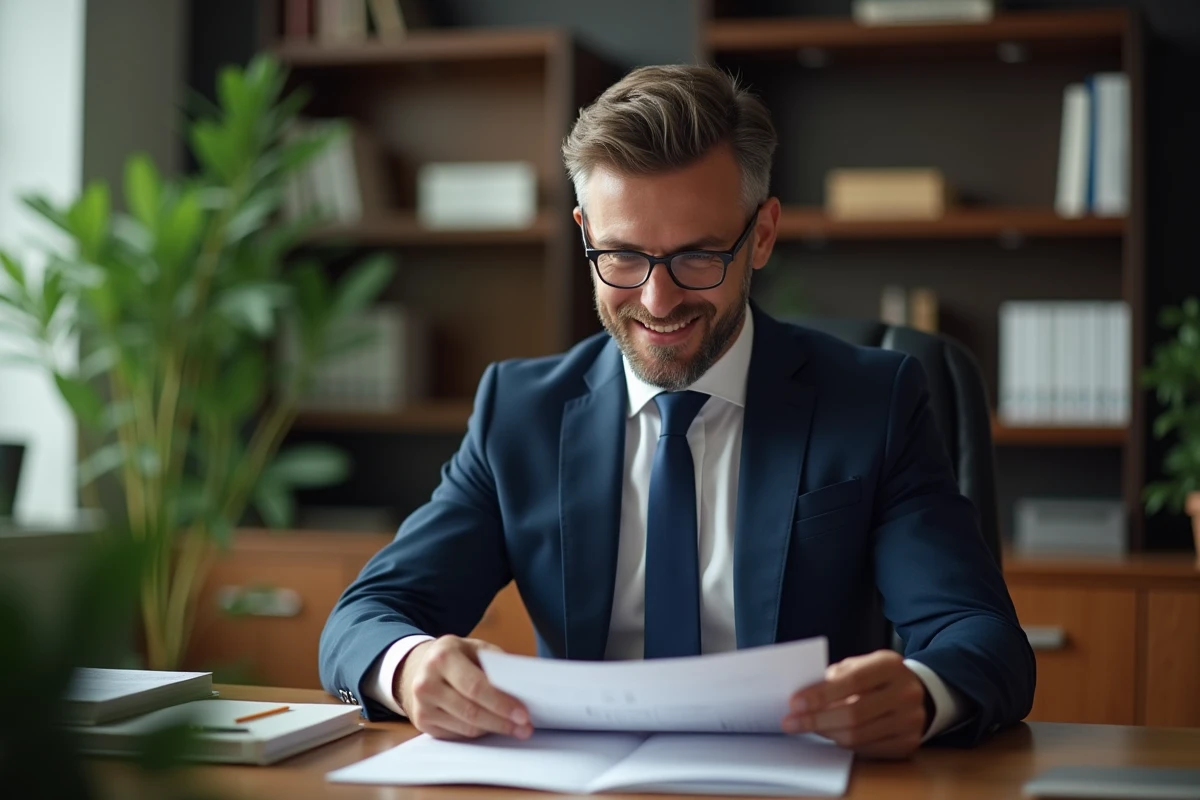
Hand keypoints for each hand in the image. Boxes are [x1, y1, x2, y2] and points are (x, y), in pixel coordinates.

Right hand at [396, 636, 532, 740]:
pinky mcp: (422, 722)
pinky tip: (491, 726)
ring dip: (493, 729)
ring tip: (514, 728)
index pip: (476, 686)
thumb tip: (521, 689)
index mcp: (443, 656)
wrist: (420, 666)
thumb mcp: (476, 648)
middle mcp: (427, 681)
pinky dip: (478, 732)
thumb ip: (497, 665)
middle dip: (502, 722)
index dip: (502, 703)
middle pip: (471, 711)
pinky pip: (457, 734)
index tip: (523, 714)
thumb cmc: (457, 656)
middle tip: (524, 728)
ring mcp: (422, 705)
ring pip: (466, 727)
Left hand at [782, 649, 927, 759]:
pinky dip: (844, 744)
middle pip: (854, 713)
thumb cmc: (877, 677)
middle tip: (791, 722)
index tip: (794, 703)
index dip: (821, 694)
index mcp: (890, 665)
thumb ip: (835, 676)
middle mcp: (906, 693)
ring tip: (807, 728)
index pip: (853, 681)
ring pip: (858, 735)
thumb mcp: (860, 665)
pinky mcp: (909, 743)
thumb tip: (802, 698)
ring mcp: (911, 721)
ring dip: (826, 733)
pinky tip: (830, 735)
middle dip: (817, 719)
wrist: (917, 692)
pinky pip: (867, 749)